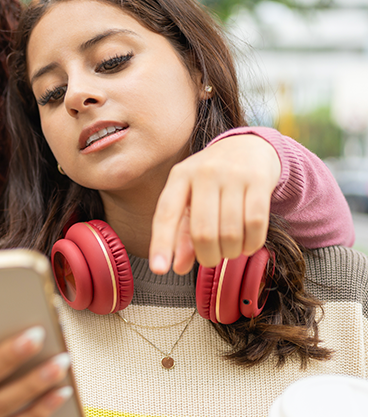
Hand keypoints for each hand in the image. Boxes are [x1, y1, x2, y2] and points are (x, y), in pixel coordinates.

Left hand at [150, 134, 280, 273]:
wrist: (249, 147)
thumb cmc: (212, 181)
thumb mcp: (190, 199)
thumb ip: (182, 233)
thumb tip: (178, 267)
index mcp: (179, 177)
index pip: (165, 214)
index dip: (162, 244)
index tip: (158, 269)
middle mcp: (203, 172)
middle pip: (202, 232)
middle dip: (208, 256)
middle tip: (211, 259)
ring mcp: (232, 174)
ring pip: (230, 232)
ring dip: (231, 252)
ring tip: (230, 251)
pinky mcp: (259, 180)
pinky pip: (255, 223)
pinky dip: (252, 243)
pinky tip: (248, 245)